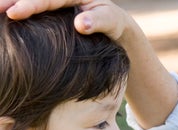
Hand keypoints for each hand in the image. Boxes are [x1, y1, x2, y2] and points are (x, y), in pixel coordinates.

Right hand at [1, 0, 132, 40]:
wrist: (113, 25)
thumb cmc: (112, 23)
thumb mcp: (110, 21)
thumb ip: (98, 21)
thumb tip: (80, 24)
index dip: (29, 4)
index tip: (14, 13)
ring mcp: (52, 0)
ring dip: (10, 1)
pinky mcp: (48, 8)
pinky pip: (32, 5)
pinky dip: (16, 7)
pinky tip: (3, 17)